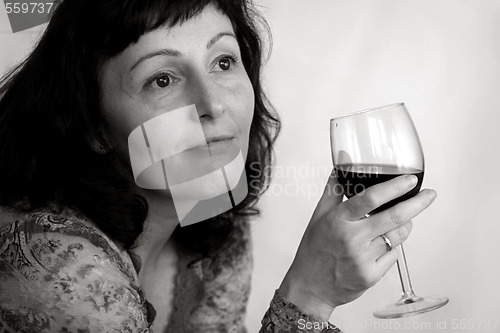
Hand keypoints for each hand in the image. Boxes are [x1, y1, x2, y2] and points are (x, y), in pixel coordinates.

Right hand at [278, 172, 436, 320]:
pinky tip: (381, 245)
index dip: (394, 187)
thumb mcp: (318, 216)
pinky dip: (392, 247)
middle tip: (429, 195)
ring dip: (405, 225)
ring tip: (401, 221)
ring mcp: (363, 258)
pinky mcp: (371, 275)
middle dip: (417, 203)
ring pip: (397, 236)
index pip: (371, 198)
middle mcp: (352, 238)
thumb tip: (343, 160)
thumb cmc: (314, 250)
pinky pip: (394, 255)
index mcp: (339, 220)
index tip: (409, 180)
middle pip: (394, 217)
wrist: (310, 286)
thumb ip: (334, 188)